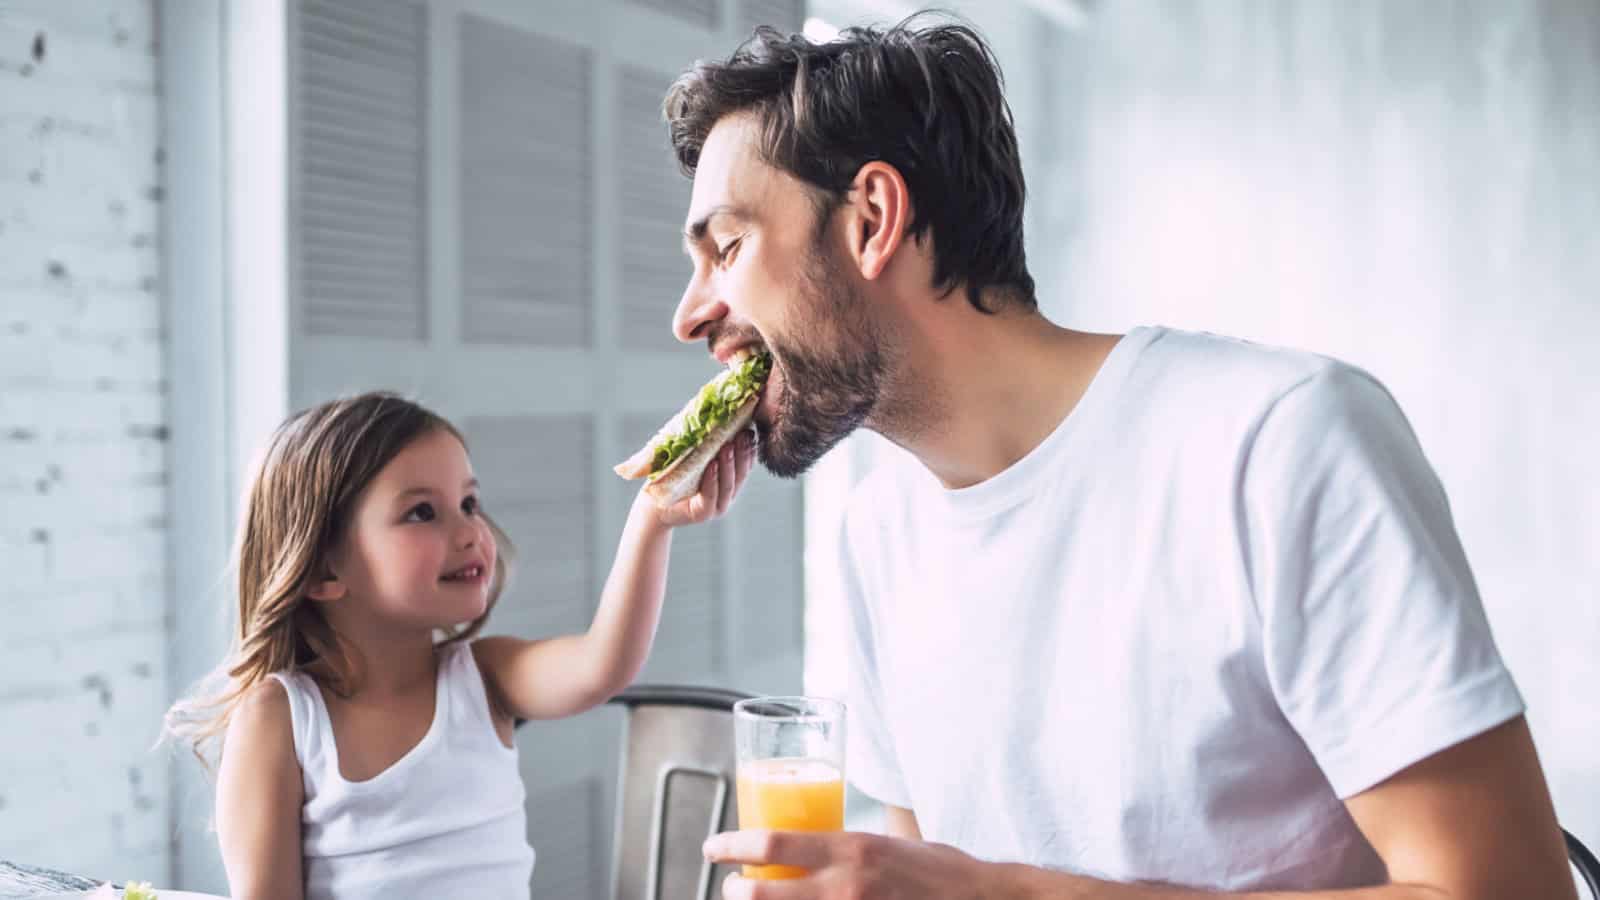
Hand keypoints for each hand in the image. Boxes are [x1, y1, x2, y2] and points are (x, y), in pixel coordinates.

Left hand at [653, 429, 756, 527]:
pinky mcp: (702, 513)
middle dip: (743, 453)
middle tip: (744, 434)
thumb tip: (713, 413)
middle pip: (740, 474)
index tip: (750, 430)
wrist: (654, 503)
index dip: (749, 449)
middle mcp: (725, 495)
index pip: (744, 465)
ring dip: (729, 465)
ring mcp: (716, 506)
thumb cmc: (672, 477)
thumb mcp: (691, 457)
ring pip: (728, 485)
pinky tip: (712, 466)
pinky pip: (710, 496)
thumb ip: (704, 444)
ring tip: (728, 447)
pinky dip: (712, 480)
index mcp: (727, 481)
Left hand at [704, 829, 995, 899]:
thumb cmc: (943, 873)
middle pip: (763, 894)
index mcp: (852, 849)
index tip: (714, 848)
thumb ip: (851, 850)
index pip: (772, 843)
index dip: (732, 844)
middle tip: (730, 886)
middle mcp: (847, 887)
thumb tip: (819, 846)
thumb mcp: (892, 844)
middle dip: (736, 892)